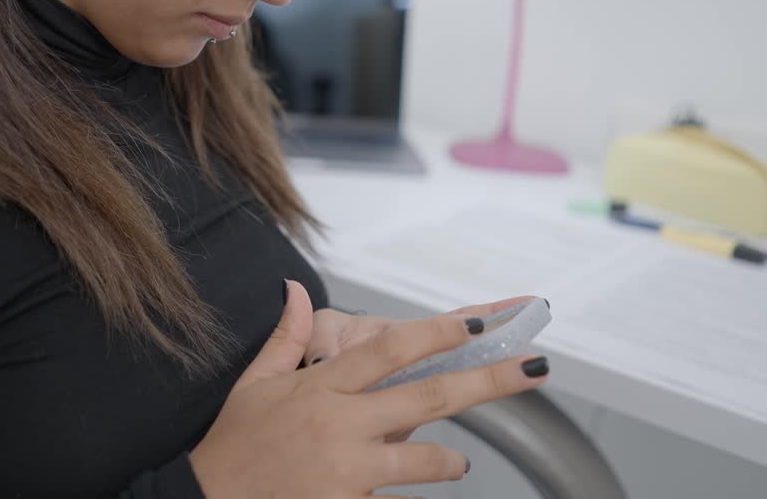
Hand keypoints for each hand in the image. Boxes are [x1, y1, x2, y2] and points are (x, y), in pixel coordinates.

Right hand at [188, 281, 550, 498]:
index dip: (437, 332)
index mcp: (322, 386)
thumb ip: (286, 337)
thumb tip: (294, 289)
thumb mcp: (255, 385)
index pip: (390, 349)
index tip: (477, 321)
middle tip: (533, 367)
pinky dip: (408, 496)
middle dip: (488, 380)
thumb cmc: (233, 446)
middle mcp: (341, 423)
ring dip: (449, 460)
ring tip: (457, 462)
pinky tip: (410, 493)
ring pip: (424, 459)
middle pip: (429, 396)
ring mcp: (348, 470)